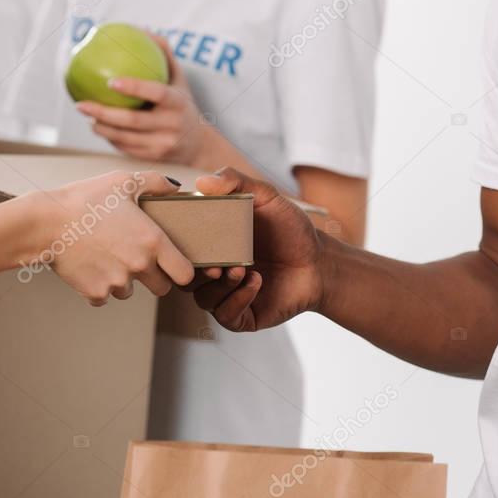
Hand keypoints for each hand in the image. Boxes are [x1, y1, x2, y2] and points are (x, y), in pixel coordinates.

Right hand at [32, 171, 195, 305]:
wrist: (46, 222)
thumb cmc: (84, 199)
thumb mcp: (123, 181)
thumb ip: (156, 183)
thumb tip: (175, 187)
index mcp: (153, 241)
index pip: (185, 274)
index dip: (181, 270)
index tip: (172, 265)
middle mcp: (139, 266)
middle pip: (161, 288)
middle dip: (153, 277)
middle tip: (135, 258)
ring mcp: (116, 282)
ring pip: (129, 291)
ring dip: (123, 280)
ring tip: (105, 256)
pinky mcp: (95, 292)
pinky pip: (104, 296)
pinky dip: (98, 286)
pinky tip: (88, 265)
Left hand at [76, 37, 207, 164]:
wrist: (198, 145)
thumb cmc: (182, 103)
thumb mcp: (180, 79)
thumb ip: (164, 54)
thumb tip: (142, 30)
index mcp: (178, 103)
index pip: (156, 93)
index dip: (134, 87)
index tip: (110, 82)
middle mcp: (172, 126)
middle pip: (132, 121)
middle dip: (102, 114)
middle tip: (81, 104)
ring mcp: (162, 145)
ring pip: (124, 138)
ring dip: (101, 128)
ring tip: (87, 115)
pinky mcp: (153, 159)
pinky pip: (125, 148)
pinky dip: (110, 138)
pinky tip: (98, 127)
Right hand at [190, 168, 325, 330]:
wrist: (320, 262)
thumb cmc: (291, 231)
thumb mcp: (265, 198)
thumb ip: (236, 182)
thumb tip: (202, 181)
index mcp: (210, 246)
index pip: (180, 249)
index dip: (178, 247)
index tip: (189, 238)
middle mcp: (213, 272)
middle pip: (184, 277)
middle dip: (195, 272)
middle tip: (215, 263)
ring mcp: (225, 295)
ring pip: (203, 298)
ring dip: (220, 286)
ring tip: (241, 270)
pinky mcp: (241, 316)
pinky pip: (225, 315)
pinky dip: (237, 300)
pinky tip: (256, 283)